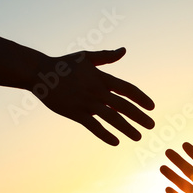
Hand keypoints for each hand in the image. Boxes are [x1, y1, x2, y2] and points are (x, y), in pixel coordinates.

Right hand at [32, 48, 153, 145]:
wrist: (40, 72)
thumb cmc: (64, 64)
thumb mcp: (87, 57)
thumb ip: (106, 56)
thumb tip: (123, 50)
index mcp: (101, 78)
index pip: (127, 89)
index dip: (141, 98)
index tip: (152, 107)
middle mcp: (97, 91)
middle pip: (123, 106)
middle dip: (139, 116)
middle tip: (152, 125)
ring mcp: (86, 103)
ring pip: (111, 118)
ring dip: (126, 128)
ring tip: (138, 137)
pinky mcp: (75, 113)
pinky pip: (93, 126)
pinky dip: (105, 134)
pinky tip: (116, 142)